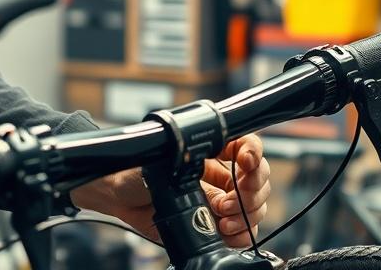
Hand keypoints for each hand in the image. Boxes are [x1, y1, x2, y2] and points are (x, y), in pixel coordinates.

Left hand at [71, 134, 271, 248]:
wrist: (120, 197)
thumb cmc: (135, 170)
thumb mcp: (160, 155)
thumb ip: (183, 154)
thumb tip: (202, 156)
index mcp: (215, 150)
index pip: (249, 144)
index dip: (254, 152)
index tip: (245, 162)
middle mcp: (223, 174)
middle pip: (260, 179)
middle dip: (250, 192)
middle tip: (225, 202)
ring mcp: (222, 200)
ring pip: (256, 206)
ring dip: (245, 215)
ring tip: (220, 219)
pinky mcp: (216, 225)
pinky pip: (244, 231)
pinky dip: (241, 235)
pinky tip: (224, 232)